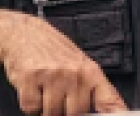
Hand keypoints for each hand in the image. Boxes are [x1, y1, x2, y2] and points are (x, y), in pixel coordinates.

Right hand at [0, 14, 127, 114]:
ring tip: (45, 90)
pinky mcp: (30, 78)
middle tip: (59, 95)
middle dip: (65, 110)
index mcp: (90, 71)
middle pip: (76, 113)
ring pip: (52, 114)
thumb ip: (91, 88)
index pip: (109, 100)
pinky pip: (32, 108)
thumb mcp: (79, 64)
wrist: (23, 33)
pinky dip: (30, 104)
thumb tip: (108, 110)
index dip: (116, 113)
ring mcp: (52, 75)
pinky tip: (33, 88)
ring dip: (45, 108)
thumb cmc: (52, 49)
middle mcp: (74, 73)